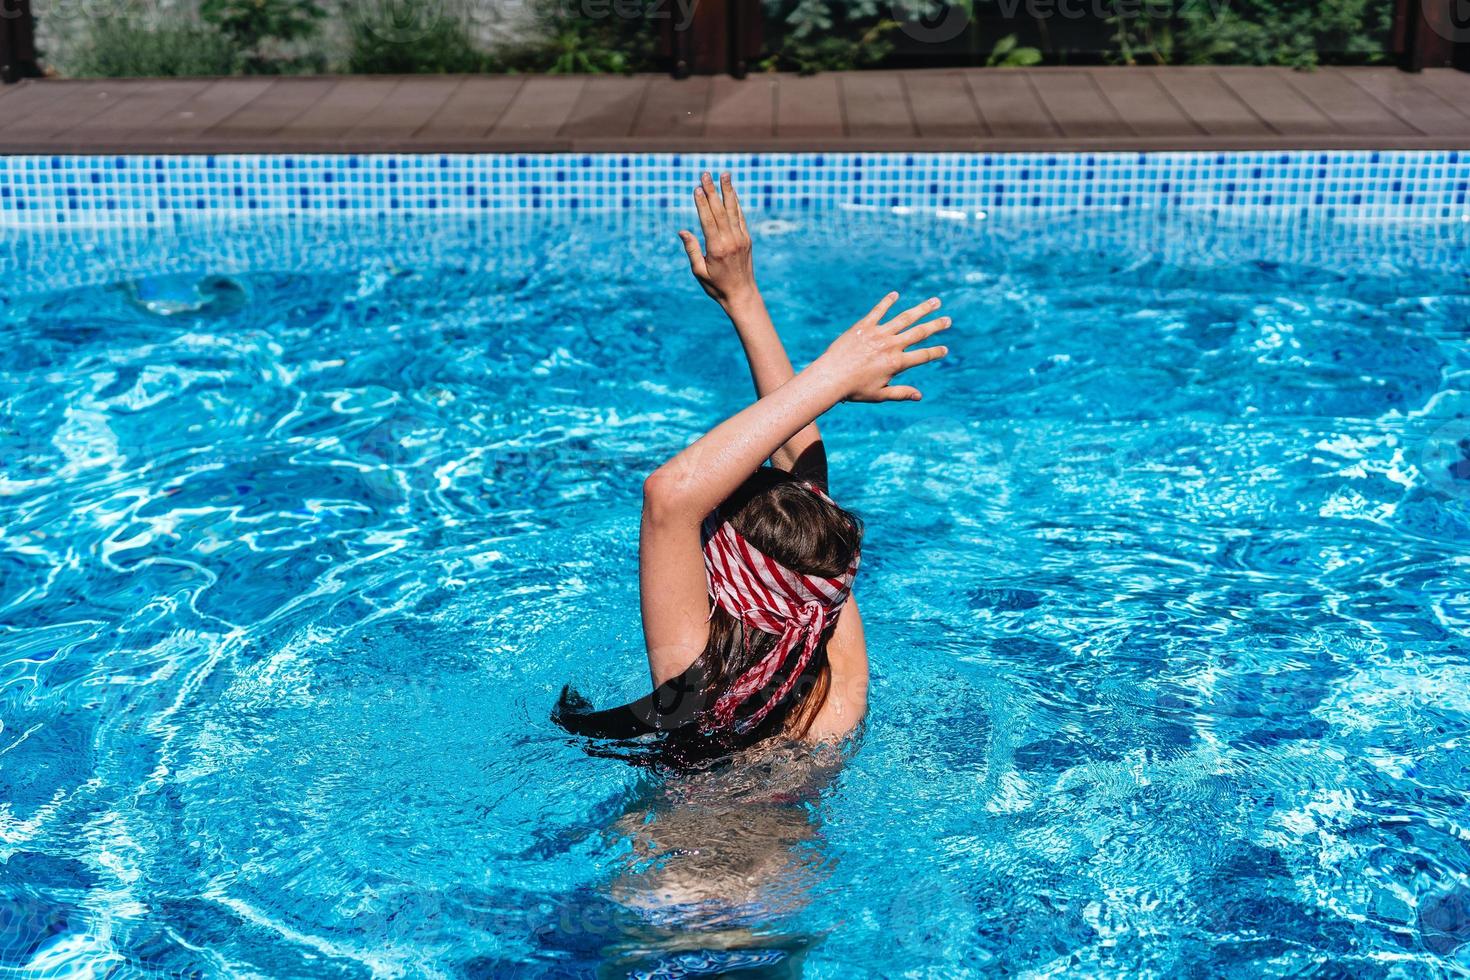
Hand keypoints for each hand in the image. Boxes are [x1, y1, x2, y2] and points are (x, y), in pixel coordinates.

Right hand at [679, 172, 756, 306]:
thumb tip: (682, 231)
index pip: (708, 220)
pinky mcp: (747, 239)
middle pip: (720, 210)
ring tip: (725, 174)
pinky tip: (732, 192)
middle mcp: (730, 241)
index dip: (702, 203)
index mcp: (717, 248)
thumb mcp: (699, 271)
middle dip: (712, 191)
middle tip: (705, 174)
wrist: (742, 295)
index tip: (697, 188)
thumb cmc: (716, 286)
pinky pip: (741, 217)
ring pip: (733, 210)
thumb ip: (692, 250)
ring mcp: (741, 239)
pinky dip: (736, 204)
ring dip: (728, 191)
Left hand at [814, 293, 951, 402]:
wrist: (830, 377)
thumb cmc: (854, 389)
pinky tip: (895, 294)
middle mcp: (891, 345)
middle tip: (948, 320)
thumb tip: (920, 396)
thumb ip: (901, 393)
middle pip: (919, 333)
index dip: (936, 352)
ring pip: (905, 318)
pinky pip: (878, 311)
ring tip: (935, 301)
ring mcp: (878, 333)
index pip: (923, 356)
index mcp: (896, 363)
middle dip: (936, 326)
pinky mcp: (864, 326)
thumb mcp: (880, 395)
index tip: (945, 349)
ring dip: (921, 309)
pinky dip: (887, 302)